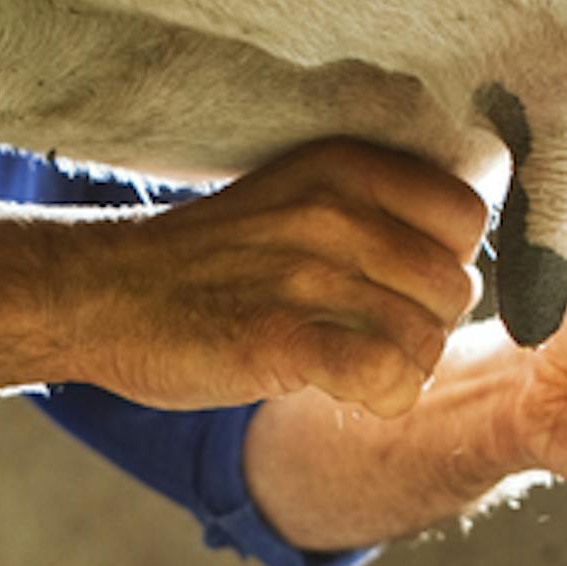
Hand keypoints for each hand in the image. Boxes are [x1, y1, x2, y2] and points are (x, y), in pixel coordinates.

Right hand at [83, 138, 487, 418]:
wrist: (100, 294)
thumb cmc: (200, 264)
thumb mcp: (293, 201)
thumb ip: (371, 215)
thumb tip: (458, 266)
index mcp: (346, 167)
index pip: (466, 218)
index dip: (442, 266)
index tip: (394, 291)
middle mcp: (334, 211)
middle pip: (453, 287)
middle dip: (422, 327)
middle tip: (364, 340)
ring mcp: (307, 274)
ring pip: (425, 339)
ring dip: (398, 372)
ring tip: (346, 369)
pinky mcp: (281, 339)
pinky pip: (386, 375)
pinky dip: (381, 397)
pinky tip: (343, 393)